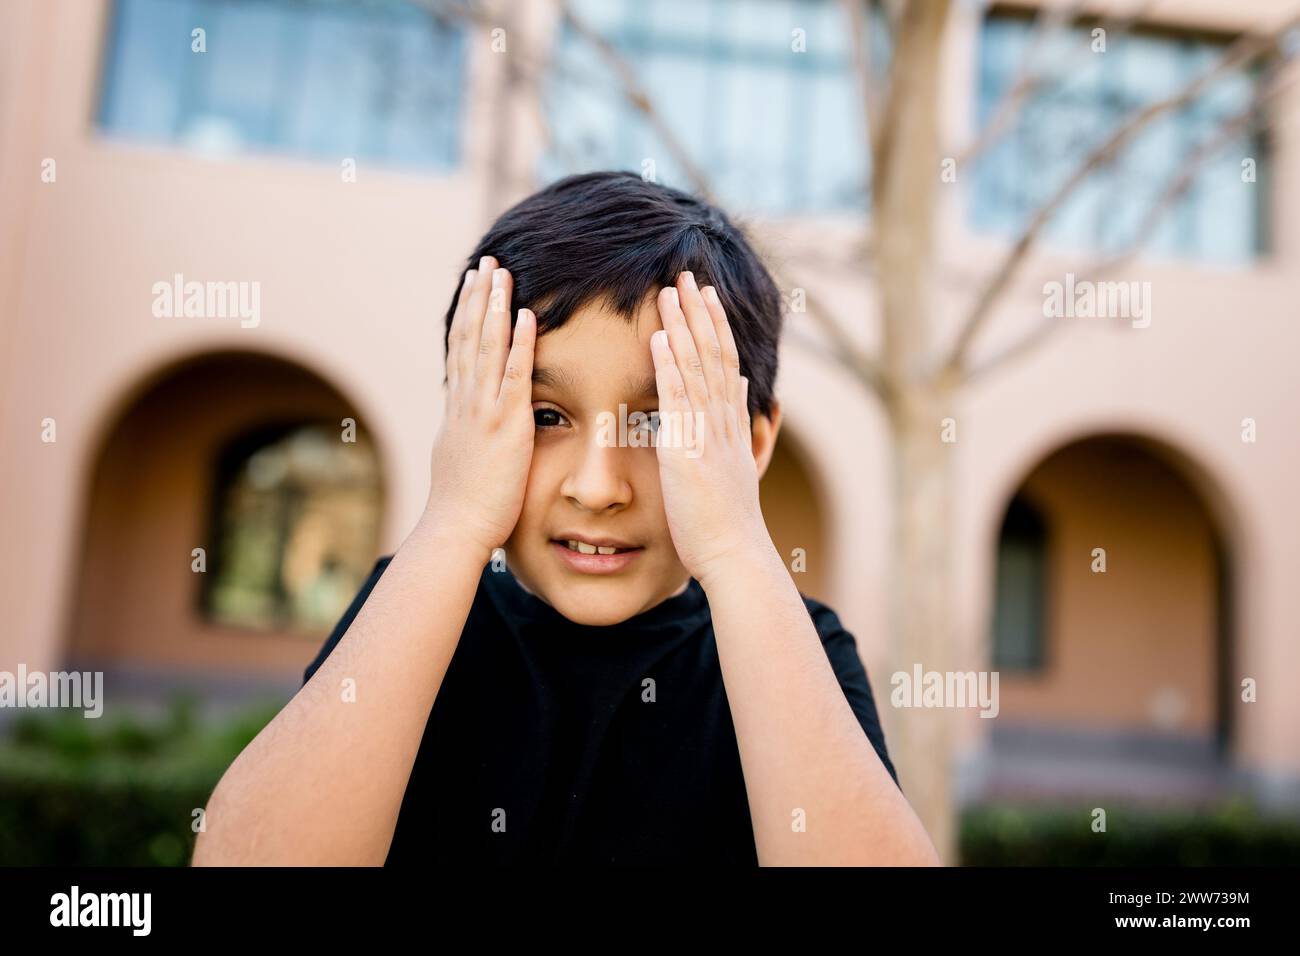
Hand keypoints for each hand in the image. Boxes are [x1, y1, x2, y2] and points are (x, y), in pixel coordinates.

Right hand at [424, 255, 536, 557]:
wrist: (456, 529)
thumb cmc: (462, 507)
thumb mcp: (458, 460)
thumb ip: (464, 436)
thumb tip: (462, 427)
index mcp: (458, 409)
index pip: (460, 350)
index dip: (466, 315)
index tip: (472, 285)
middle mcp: (467, 402)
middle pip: (470, 337)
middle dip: (479, 298)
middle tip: (486, 262)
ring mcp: (484, 411)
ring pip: (488, 347)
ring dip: (495, 307)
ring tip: (502, 273)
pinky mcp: (506, 425)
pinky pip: (515, 376)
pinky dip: (520, 344)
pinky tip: (526, 316)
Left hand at [650, 271, 772, 584]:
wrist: (735, 555)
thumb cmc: (728, 524)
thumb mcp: (738, 470)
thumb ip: (744, 432)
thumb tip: (752, 396)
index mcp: (732, 426)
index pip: (725, 363)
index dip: (715, 326)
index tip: (705, 295)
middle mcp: (724, 422)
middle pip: (715, 354)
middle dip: (700, 312)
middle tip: (687, 274)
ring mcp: (709, 434)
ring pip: (698, 367)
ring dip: (683, 326)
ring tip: (670, 290)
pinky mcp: (689, 450)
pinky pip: (679, 400)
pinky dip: (671, 366)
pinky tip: (661, 337)